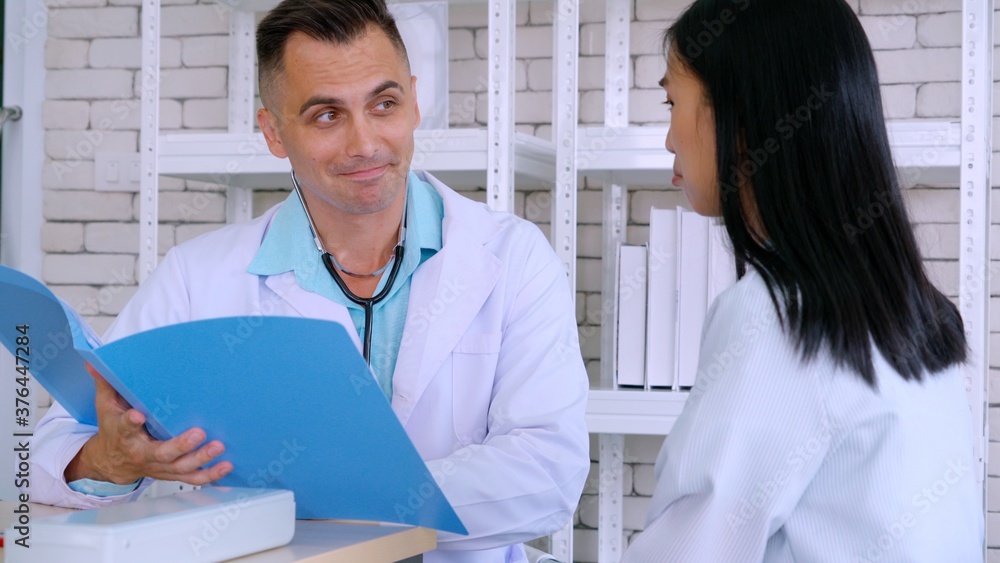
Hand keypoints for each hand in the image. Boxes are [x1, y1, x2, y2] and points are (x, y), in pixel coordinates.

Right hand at [63, 363, 232, 486]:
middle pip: (162, 453)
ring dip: (201, 459)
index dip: (131, 422)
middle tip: (198, 433)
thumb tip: (94, 361)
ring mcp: (159, 466)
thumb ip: (106, 384)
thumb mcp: (105, 406)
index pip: (125, 428)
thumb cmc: (114, 430)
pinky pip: (191, 478)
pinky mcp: (171, 473)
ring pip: (180, 467)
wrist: (112, 462)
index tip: (138, 415)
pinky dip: (209, 475)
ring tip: (219, 447)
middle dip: (180, 445)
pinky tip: (226, 466)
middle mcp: (143, 453)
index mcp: (124, 435)